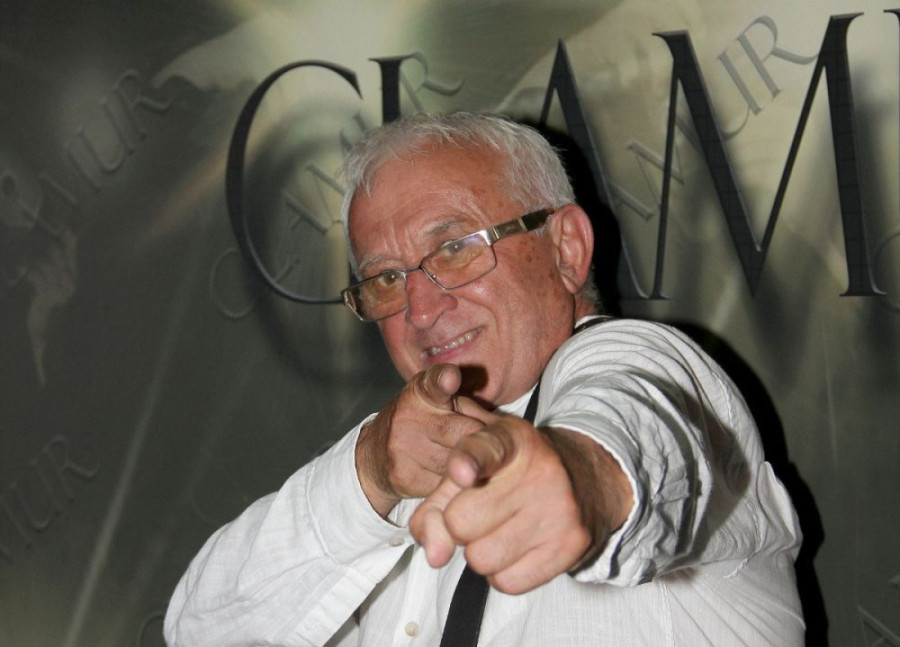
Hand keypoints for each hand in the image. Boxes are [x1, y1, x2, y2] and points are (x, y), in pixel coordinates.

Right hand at [356, 364, 495, 516]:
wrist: (373, 457)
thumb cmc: (422, 424)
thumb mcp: (441, 407)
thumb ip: (473, 411)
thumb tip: (505, 430)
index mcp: (421, 393)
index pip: (433, 383)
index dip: (444, 380)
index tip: (451, 377)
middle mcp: (409, 417)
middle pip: (460, 433)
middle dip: (477, 441)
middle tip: (482, 445)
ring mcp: (403, 448)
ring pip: (455, 462)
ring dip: (468, 464)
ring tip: (463, 460)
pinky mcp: (403, 477)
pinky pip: (445, 485)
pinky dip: (454, 483)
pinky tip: (448, 477)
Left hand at [409, 417, 632, 593]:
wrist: (586, 480)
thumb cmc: (514, 476)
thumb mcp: (474, 470)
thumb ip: (437, 505)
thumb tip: (435, 555)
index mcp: (511, 439)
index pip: (484, 450)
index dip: (467, 462)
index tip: (461, 473)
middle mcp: (539, 470)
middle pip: (461, 522)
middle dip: (459, 526)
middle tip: (480, 513)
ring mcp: (558, 509)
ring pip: (481, 558)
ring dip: (480, 552)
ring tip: (500, 530)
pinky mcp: (570, 546)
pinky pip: (507, 582)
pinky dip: (502, 572)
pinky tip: (516, 549)